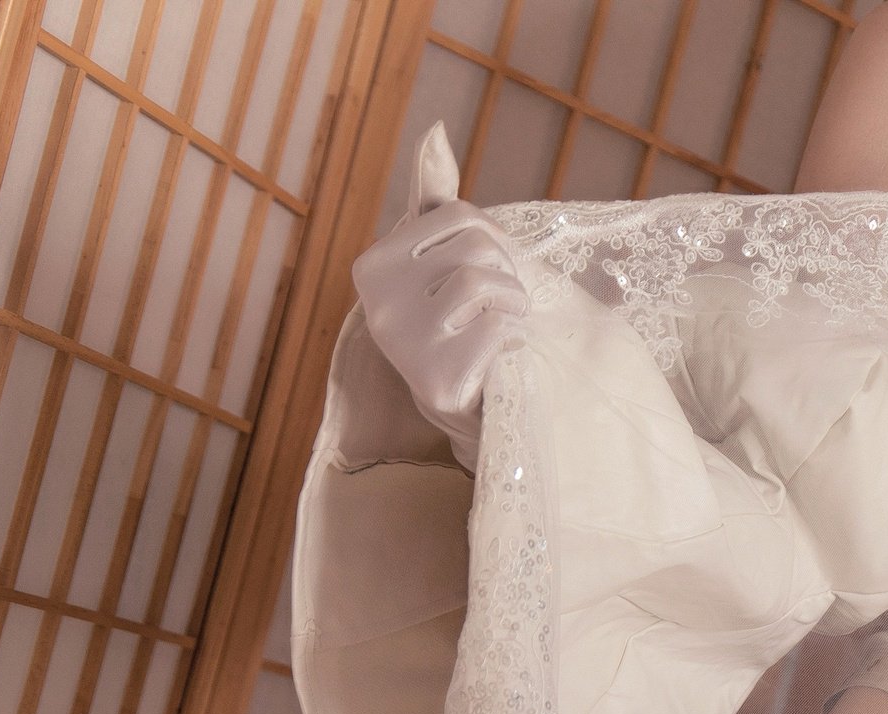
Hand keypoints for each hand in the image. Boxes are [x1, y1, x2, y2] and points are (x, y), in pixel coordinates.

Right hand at [351, 122, 527, 462]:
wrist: (478, 407)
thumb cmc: (464, 325)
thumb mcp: (444, 258)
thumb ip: (435, 200)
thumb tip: (435, 132)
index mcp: (372, 265)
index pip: (458, 216)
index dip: (492, 242)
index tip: (482, 278)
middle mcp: (375, 301)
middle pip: (477, 245)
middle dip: (507, 274)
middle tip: (497, 311)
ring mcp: (402, 342)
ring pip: (486, 280)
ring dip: (515, 305)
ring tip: (503, 332)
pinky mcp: (437, 378)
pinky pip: (499, 326)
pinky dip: (515, 340)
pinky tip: (499, 361)